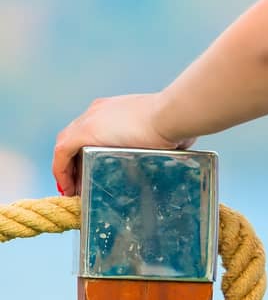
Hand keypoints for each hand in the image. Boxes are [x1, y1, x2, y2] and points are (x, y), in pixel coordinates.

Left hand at [52, 92, 196, 196]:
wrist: (172, 115)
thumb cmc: (175, 122)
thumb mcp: (163, 133)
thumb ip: (162, 141)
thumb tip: (175, 151)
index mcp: (115, 110)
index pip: (91, 130)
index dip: (85, 152)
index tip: (89, 169)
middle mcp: (98, 112)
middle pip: (75, 138)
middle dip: (74, 162)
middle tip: (79, 182)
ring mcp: (90, 119)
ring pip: (66, 145)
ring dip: (67, 168)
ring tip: (73, 189)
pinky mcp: (84, 131)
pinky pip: (62, 153)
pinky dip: (61, 171)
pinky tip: (67, 187)